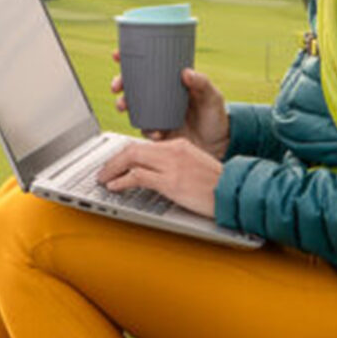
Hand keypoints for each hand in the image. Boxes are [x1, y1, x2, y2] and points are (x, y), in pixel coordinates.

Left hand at [97, 138, 221, 217]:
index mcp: (178, 145)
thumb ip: (172, 165)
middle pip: (132, 149)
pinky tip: (114, 186)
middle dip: (112, 160)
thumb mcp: (193, 167)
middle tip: (102, 170)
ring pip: (130, 158)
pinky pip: (137, 176)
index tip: (114, 163)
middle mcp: (173, 150)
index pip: (142, 145)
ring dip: (111, 169)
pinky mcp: (170, 181)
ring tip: (102, 178)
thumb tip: (150, 174)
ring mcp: (171, 165)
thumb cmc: (217, 185)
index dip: (123, 154)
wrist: (234, 192)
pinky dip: (121, 180)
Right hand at [109, 56, 230, 158]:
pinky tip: (154, 132)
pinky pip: (144, 129)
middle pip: (133, 86)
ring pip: (132, 106)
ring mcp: (157, 114)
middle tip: (117, 86)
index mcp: (171, 83)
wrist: (220, 146)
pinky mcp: (158, 132)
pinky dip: (145, 130)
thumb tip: (186, 72)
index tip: (117, 54)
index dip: (129, 59)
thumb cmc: (216, 117)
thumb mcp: (212, 97)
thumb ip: (202, 83)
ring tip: (124, 106)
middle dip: (119, 83)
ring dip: (123, 105)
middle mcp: (160, 97)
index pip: (148, 67)